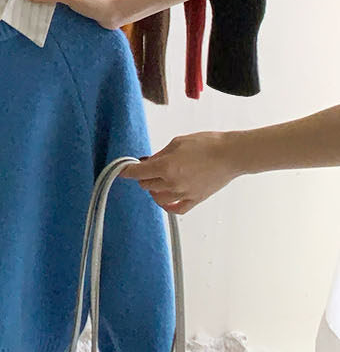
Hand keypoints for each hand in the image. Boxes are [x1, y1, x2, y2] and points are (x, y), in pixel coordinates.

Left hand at [120, 133, 241, 212]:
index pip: (138, 173)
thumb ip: (160, 154)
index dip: (127, 171)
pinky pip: (176, 209)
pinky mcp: (195, 199)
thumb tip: (149, 161)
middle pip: (146, 185)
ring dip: (153, 190)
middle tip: (146, 169)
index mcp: (166, 166)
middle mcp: (173, 183)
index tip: (122, 170)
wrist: (230, 154)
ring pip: (158, 198)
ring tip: (157, 181)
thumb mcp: (177, 142)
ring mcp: (184, 193)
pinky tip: (165, 200)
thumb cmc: (207, 144)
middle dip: (142, 176)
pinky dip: (168, 206)